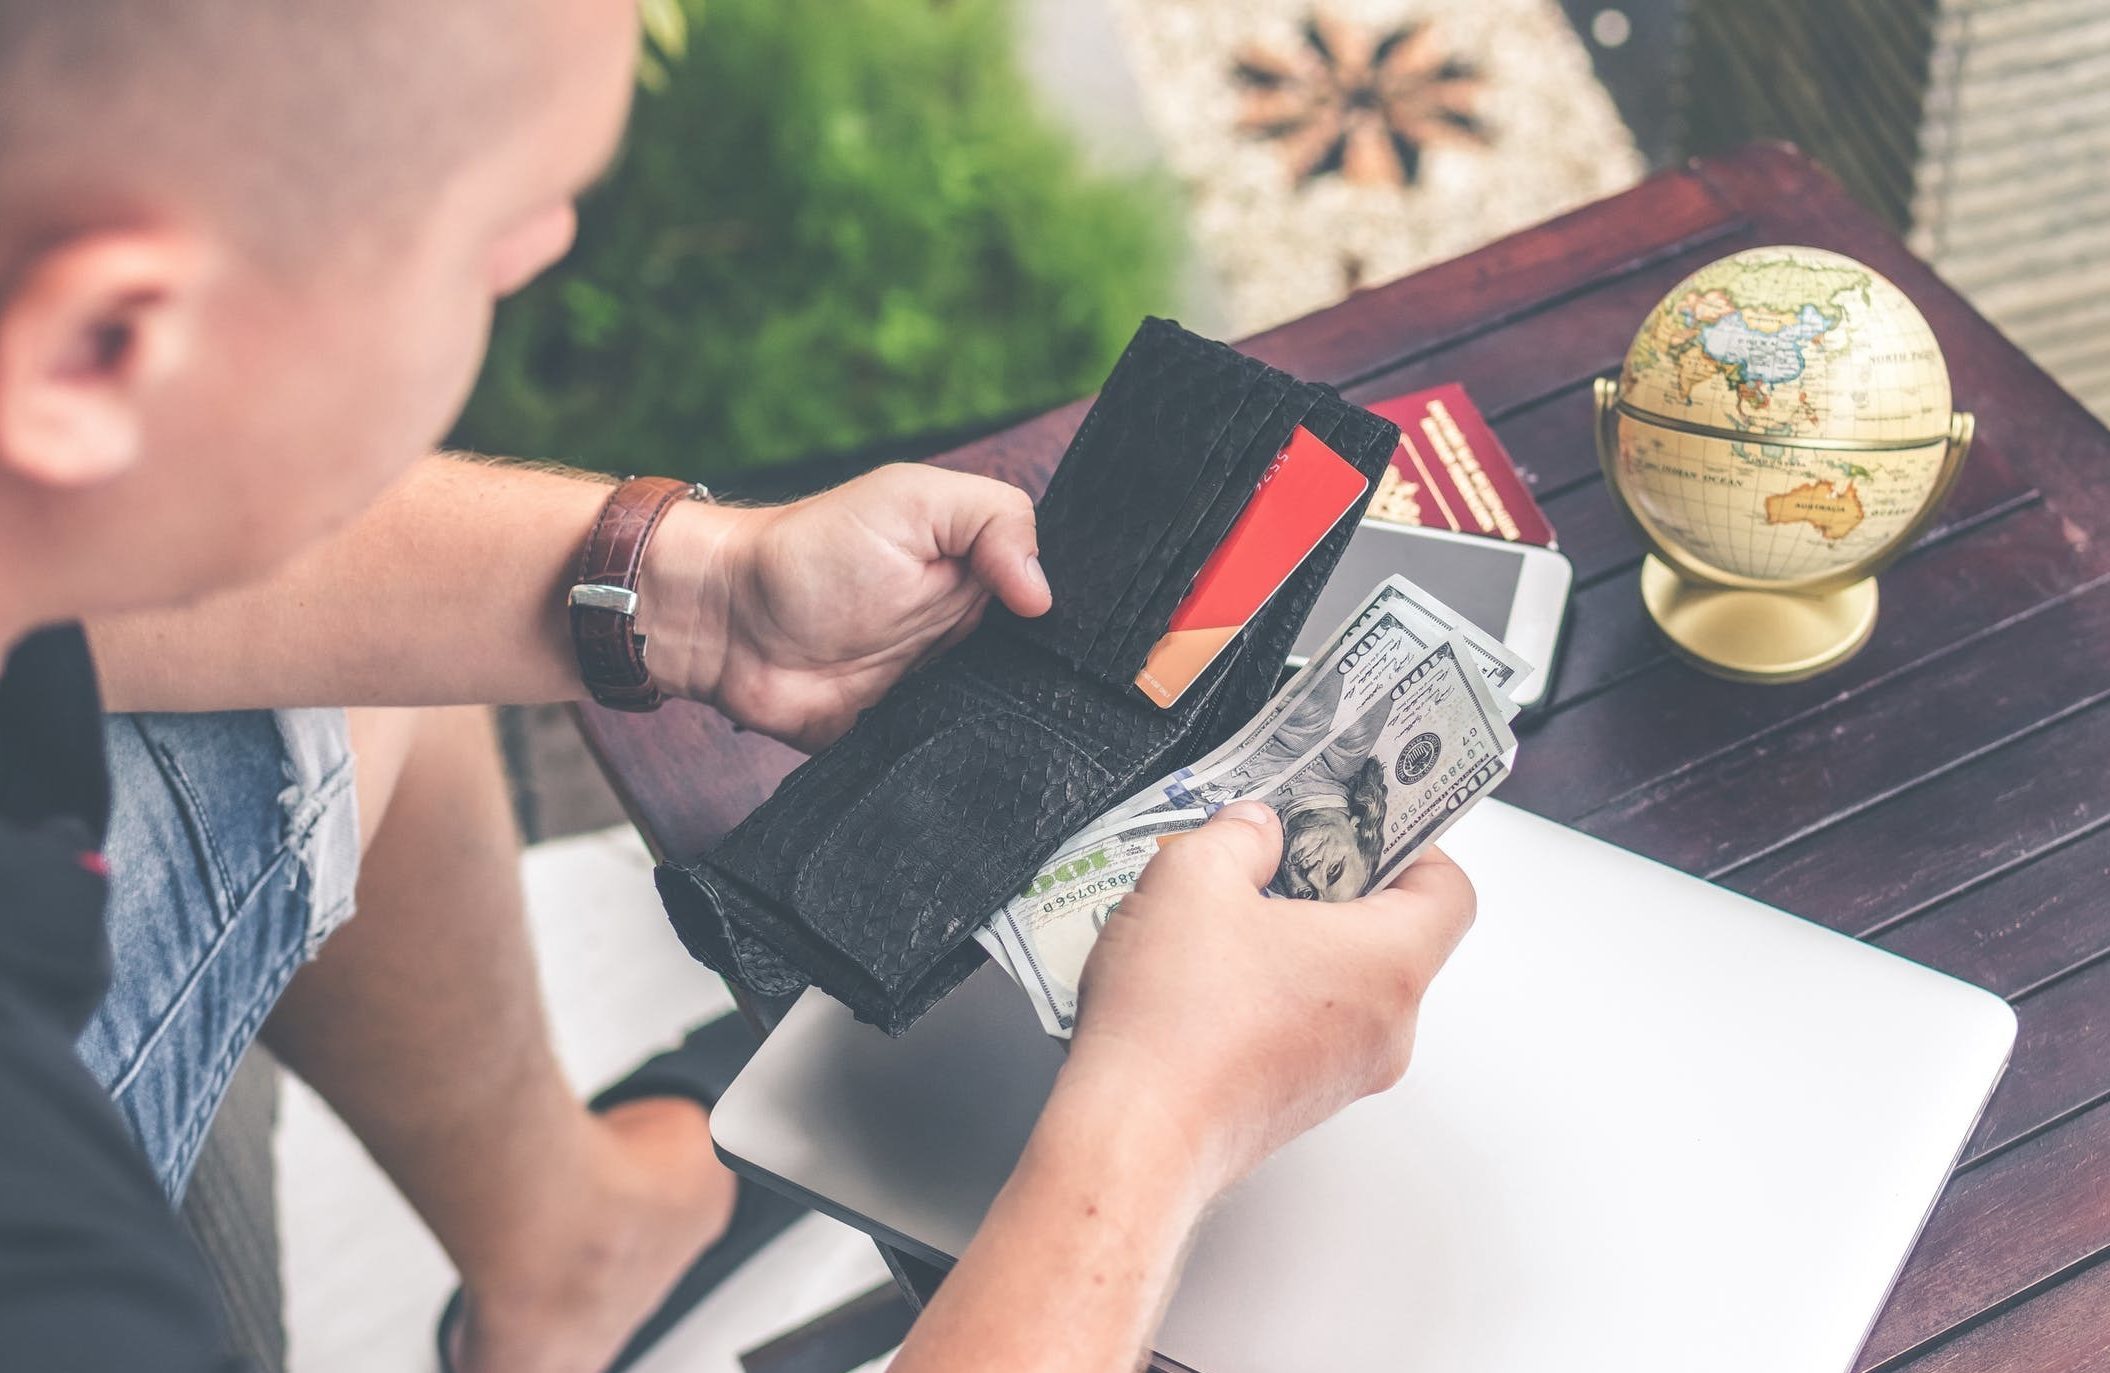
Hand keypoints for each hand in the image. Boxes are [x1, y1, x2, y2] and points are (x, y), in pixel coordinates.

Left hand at [645, 464, 1050, 749]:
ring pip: (1009, 716)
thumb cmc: (812, 550)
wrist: (728, 624)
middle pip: (1043, 666)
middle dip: (1057, 678)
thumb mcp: (912, 500)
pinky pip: (957, 759)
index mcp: (982, 571)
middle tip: (1061, 685)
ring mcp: (944, 688)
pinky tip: (985, 758)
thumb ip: (993, 520)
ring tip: (1028, 721)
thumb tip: (1044, 594)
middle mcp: (972, 632)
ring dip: (1015, 720)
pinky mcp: (911, 738)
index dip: (1076, 614)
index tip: (1089, 634)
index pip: (1057, 597)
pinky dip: (969, 761)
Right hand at [1063, 801, 1475, 1195]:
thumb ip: (1238, 835)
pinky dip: (1274, 991)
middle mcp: (1383, 1028)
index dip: (1415, 844)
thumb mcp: (1193, 876)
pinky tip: (1206, 974)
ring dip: (1298, 941)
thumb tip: (1255, 829)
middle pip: (1395, 936)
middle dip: (1337, 886)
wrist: (1130, 1139)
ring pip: (1347, 985)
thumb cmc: (1174, 1024)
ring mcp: (1343, 1074)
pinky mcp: (1297, 1101)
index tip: (1368, 821)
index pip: (1448, 892)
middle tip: (1284, 853)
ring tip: (1228, 913)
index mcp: (1386, 964)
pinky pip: (1309, 1026)